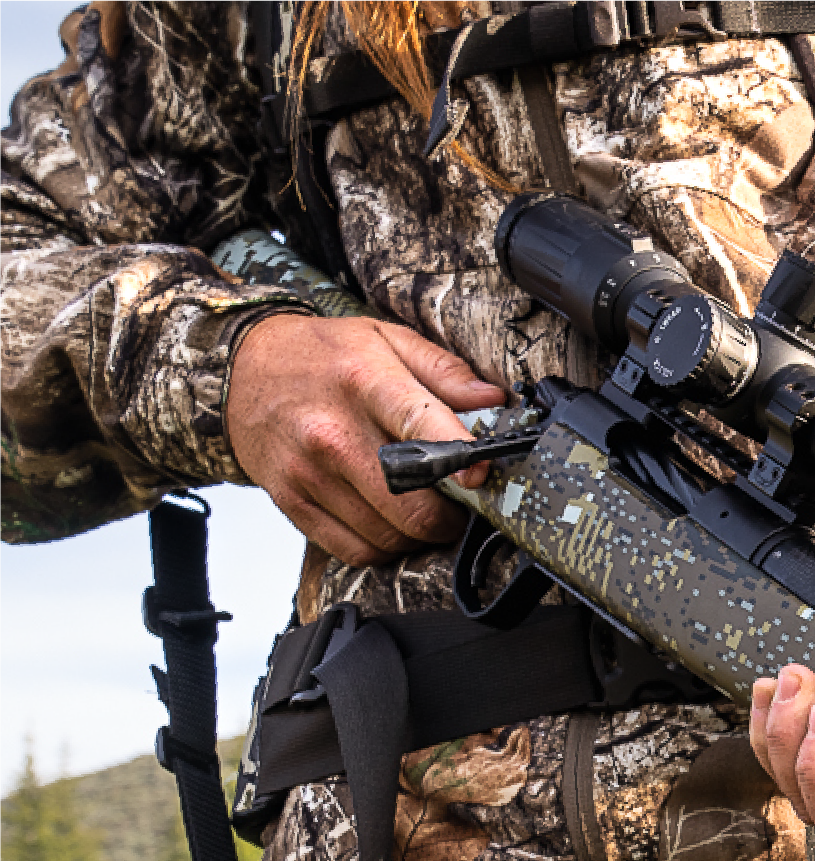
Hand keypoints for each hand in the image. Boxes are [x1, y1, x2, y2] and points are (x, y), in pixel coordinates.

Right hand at [228, 314, 505, 565]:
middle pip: (409, 502)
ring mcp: (308, 473)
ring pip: (387, 534)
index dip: (459, 458)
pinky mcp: (291, 503)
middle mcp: (331, 432)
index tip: (481, 473)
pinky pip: (354, 550)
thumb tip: (493, 401)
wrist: (242, 371)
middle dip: (449, 513)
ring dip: (419, 533)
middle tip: (461, 502)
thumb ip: (445, 371)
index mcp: (364, 382)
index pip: (420, 427)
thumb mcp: (387, 339)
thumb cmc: (322, 354)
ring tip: (427, 508)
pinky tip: (392, 522)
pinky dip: (384, 546)